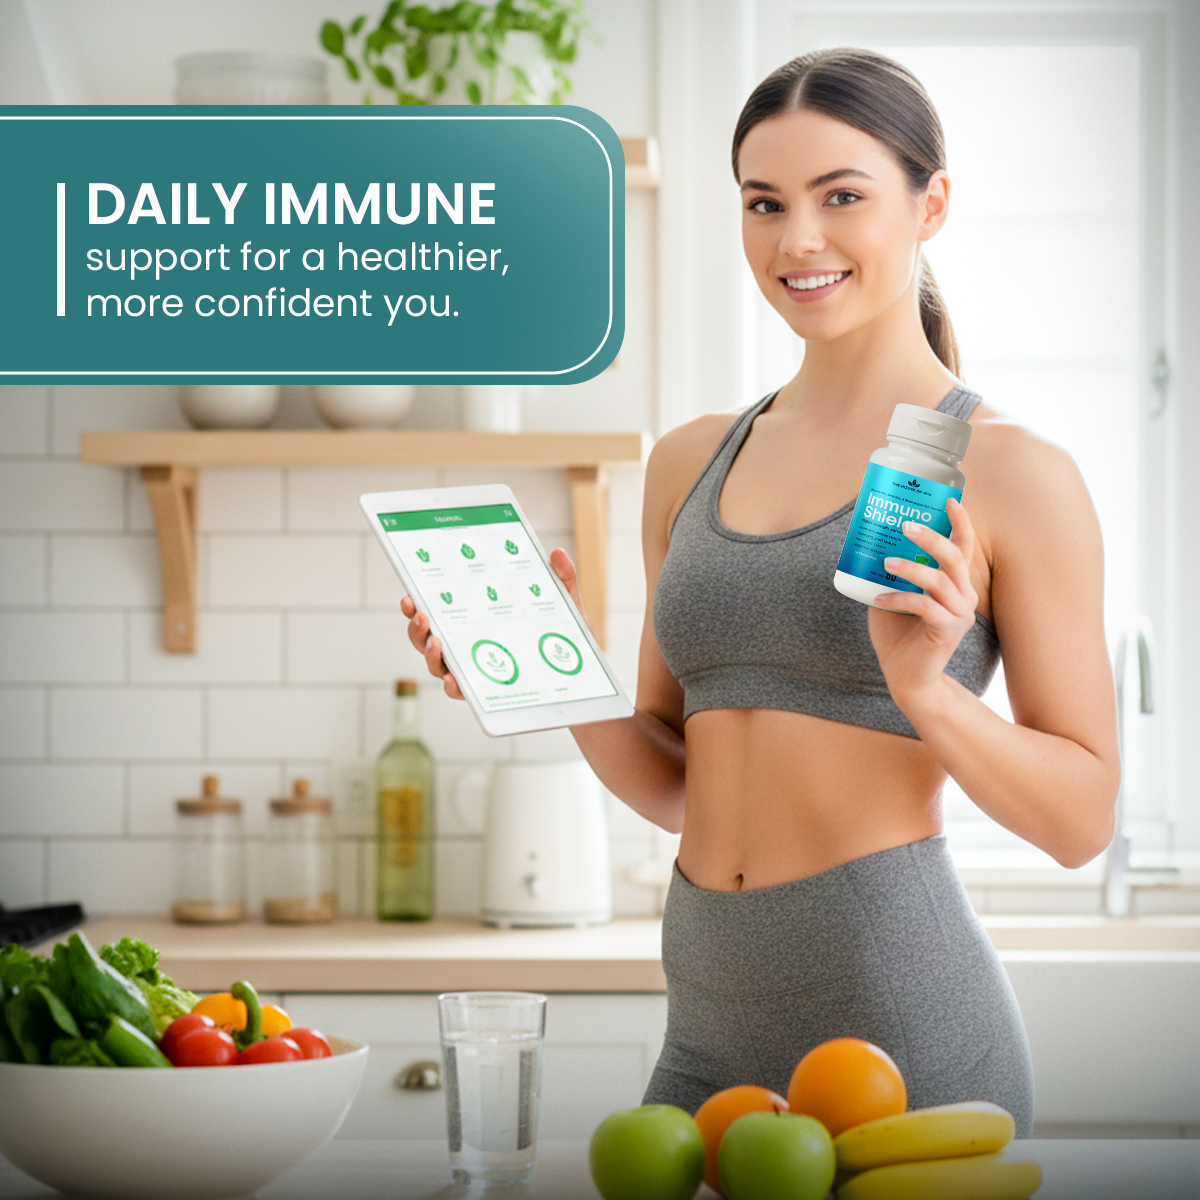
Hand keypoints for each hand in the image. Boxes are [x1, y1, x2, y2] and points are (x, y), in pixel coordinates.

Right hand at [398, 547, 588, 700]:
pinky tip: (452, 679)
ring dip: (429, 653)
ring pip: (436, 663)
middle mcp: (467, 644)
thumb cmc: (562, 635)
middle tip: (420, 614)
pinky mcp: (484, 691)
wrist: (579, 673)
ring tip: (436, 642)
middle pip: (427, 637)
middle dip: (416, 627)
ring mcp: (472, 668)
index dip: (417, 604)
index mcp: (475, 618)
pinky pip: (459, 690)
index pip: (438, 609)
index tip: (410, 595)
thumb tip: (557, 553)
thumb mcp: (563, 602)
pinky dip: (452, 684)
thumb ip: (561, 577)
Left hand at [867, 497, 979, 701]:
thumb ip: (886, 574)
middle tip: (906, 526)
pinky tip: (879, 599)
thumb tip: (864, 543)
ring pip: (940, 580)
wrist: (905, 678)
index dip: (961, 523)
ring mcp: (959, 615)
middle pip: (955, 557)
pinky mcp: (948, 632)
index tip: (951, 500)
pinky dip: (900, 599)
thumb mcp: (889, 595)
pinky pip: (925, 607)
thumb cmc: (898, 634)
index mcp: (954, 584)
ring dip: (911, 568)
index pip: (963, 547)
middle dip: (932, 537)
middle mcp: (963, 596)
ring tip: (886, 563)